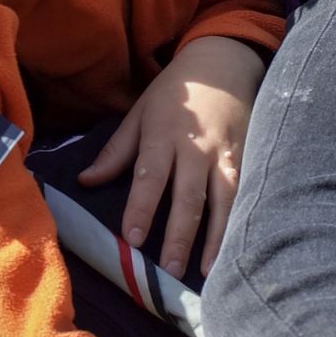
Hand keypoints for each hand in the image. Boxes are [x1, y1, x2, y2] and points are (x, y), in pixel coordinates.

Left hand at [79, 35, 265, 278]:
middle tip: (169, 270)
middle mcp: (196, 148)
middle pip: (188, 196)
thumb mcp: (138, 114)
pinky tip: (239, 249)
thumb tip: (86, 181)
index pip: (150, 177)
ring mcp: (227, 155)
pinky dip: (242, 223)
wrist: (223, 64)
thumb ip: (115, 152)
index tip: (132, 239)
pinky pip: (246, 195)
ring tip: (209, 272)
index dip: (141, 208)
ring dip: (216, 238)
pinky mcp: (250, 159)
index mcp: (163, 135)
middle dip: (179, 234)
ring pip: (223, 201)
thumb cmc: (174, 95)